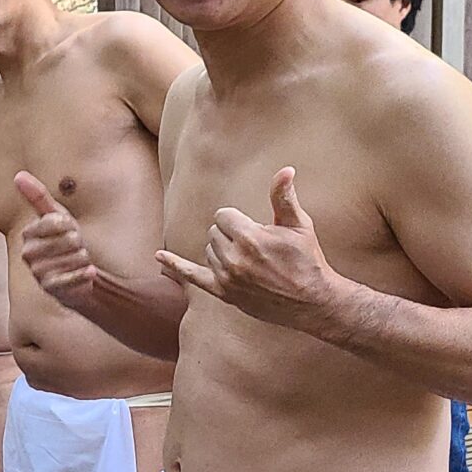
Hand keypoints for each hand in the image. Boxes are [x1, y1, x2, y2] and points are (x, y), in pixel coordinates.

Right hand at [16, 172, 100, 310]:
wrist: (81, 277)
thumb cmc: (68, 243)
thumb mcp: (56, 217)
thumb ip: (37, 196)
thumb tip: (18, 174)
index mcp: (28, 235)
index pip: (55, 221)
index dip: (70, 225)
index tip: (71, 231)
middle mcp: (28, 255)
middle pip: (68, 239)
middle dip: (79, 243)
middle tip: (77, 249)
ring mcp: (38, 274)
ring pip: (73, 257)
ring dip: (84, 259)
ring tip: (79, 262)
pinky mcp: (51, 290)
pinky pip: (74, 277)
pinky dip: (86, 274)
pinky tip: (88, 273)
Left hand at [156, 168, 343, 331]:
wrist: (313, 301)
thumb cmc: (308, 259)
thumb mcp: (299, 225)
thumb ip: (284, 197)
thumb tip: (285, 170)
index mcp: (250, 238)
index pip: (223, 215)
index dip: (240, 221)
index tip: (258, 230)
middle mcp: (234, 259)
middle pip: (213, 232)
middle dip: (231, 234)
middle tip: (257, 247)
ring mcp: (227, 278)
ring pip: (208, 250)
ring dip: (223, 251)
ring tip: (251, 261)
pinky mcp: (224, 293)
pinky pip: (192, 277)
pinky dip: (175, 266)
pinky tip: (159, 257)